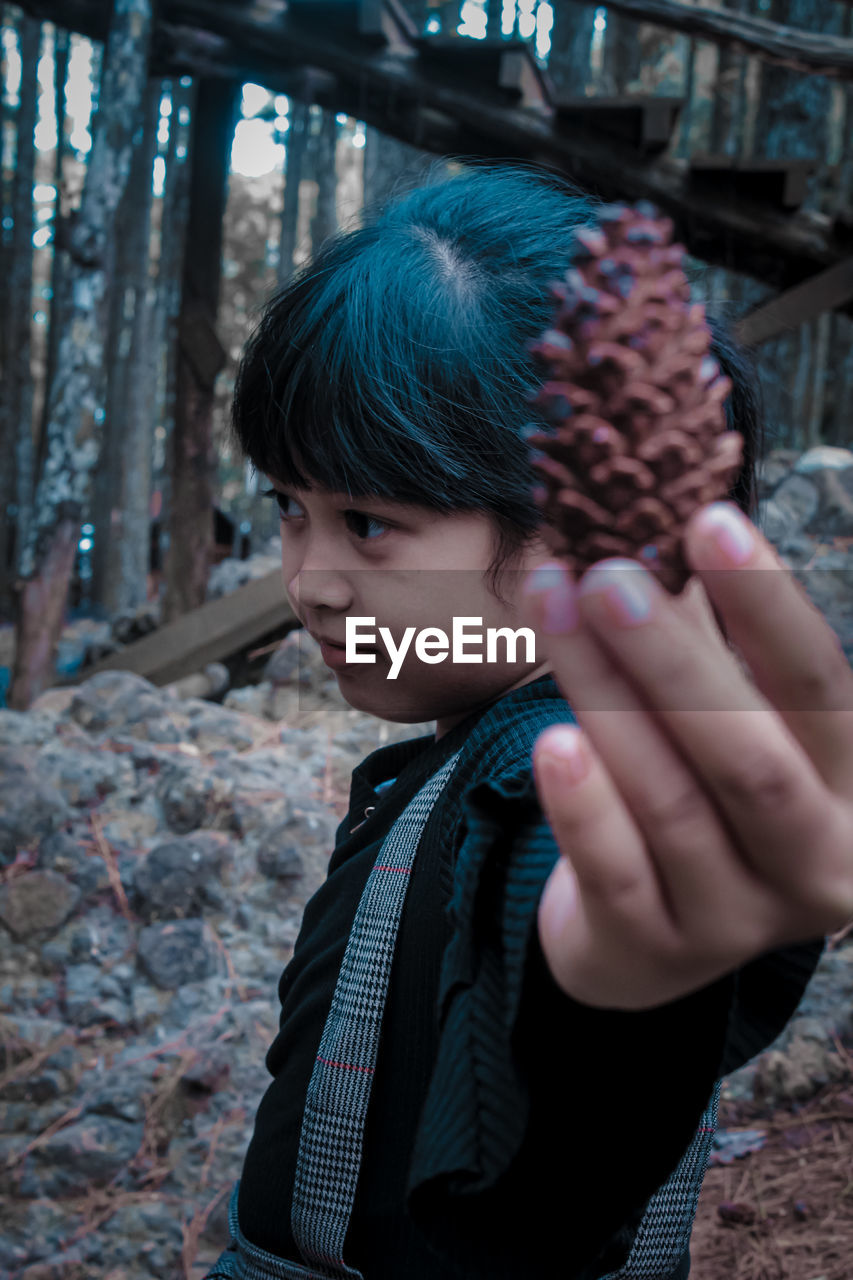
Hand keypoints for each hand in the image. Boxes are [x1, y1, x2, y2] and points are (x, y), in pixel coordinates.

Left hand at [519, 501, 852, 1010]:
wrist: (651, 933)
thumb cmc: (702, 793)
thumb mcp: (732, 722)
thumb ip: (715, 643)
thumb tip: (662, 517)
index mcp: (851, 786)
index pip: (818, 685)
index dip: (765, 603)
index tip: (706, 521)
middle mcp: (816, 860)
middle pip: (749, 759)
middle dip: (674, 660)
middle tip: (607, 576)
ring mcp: (738, 920)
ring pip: (673, 806)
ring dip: (606, 701)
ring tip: (554, 613)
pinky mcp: (657, 953)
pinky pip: (618, 877)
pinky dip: (585, 808)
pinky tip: (551, 744)